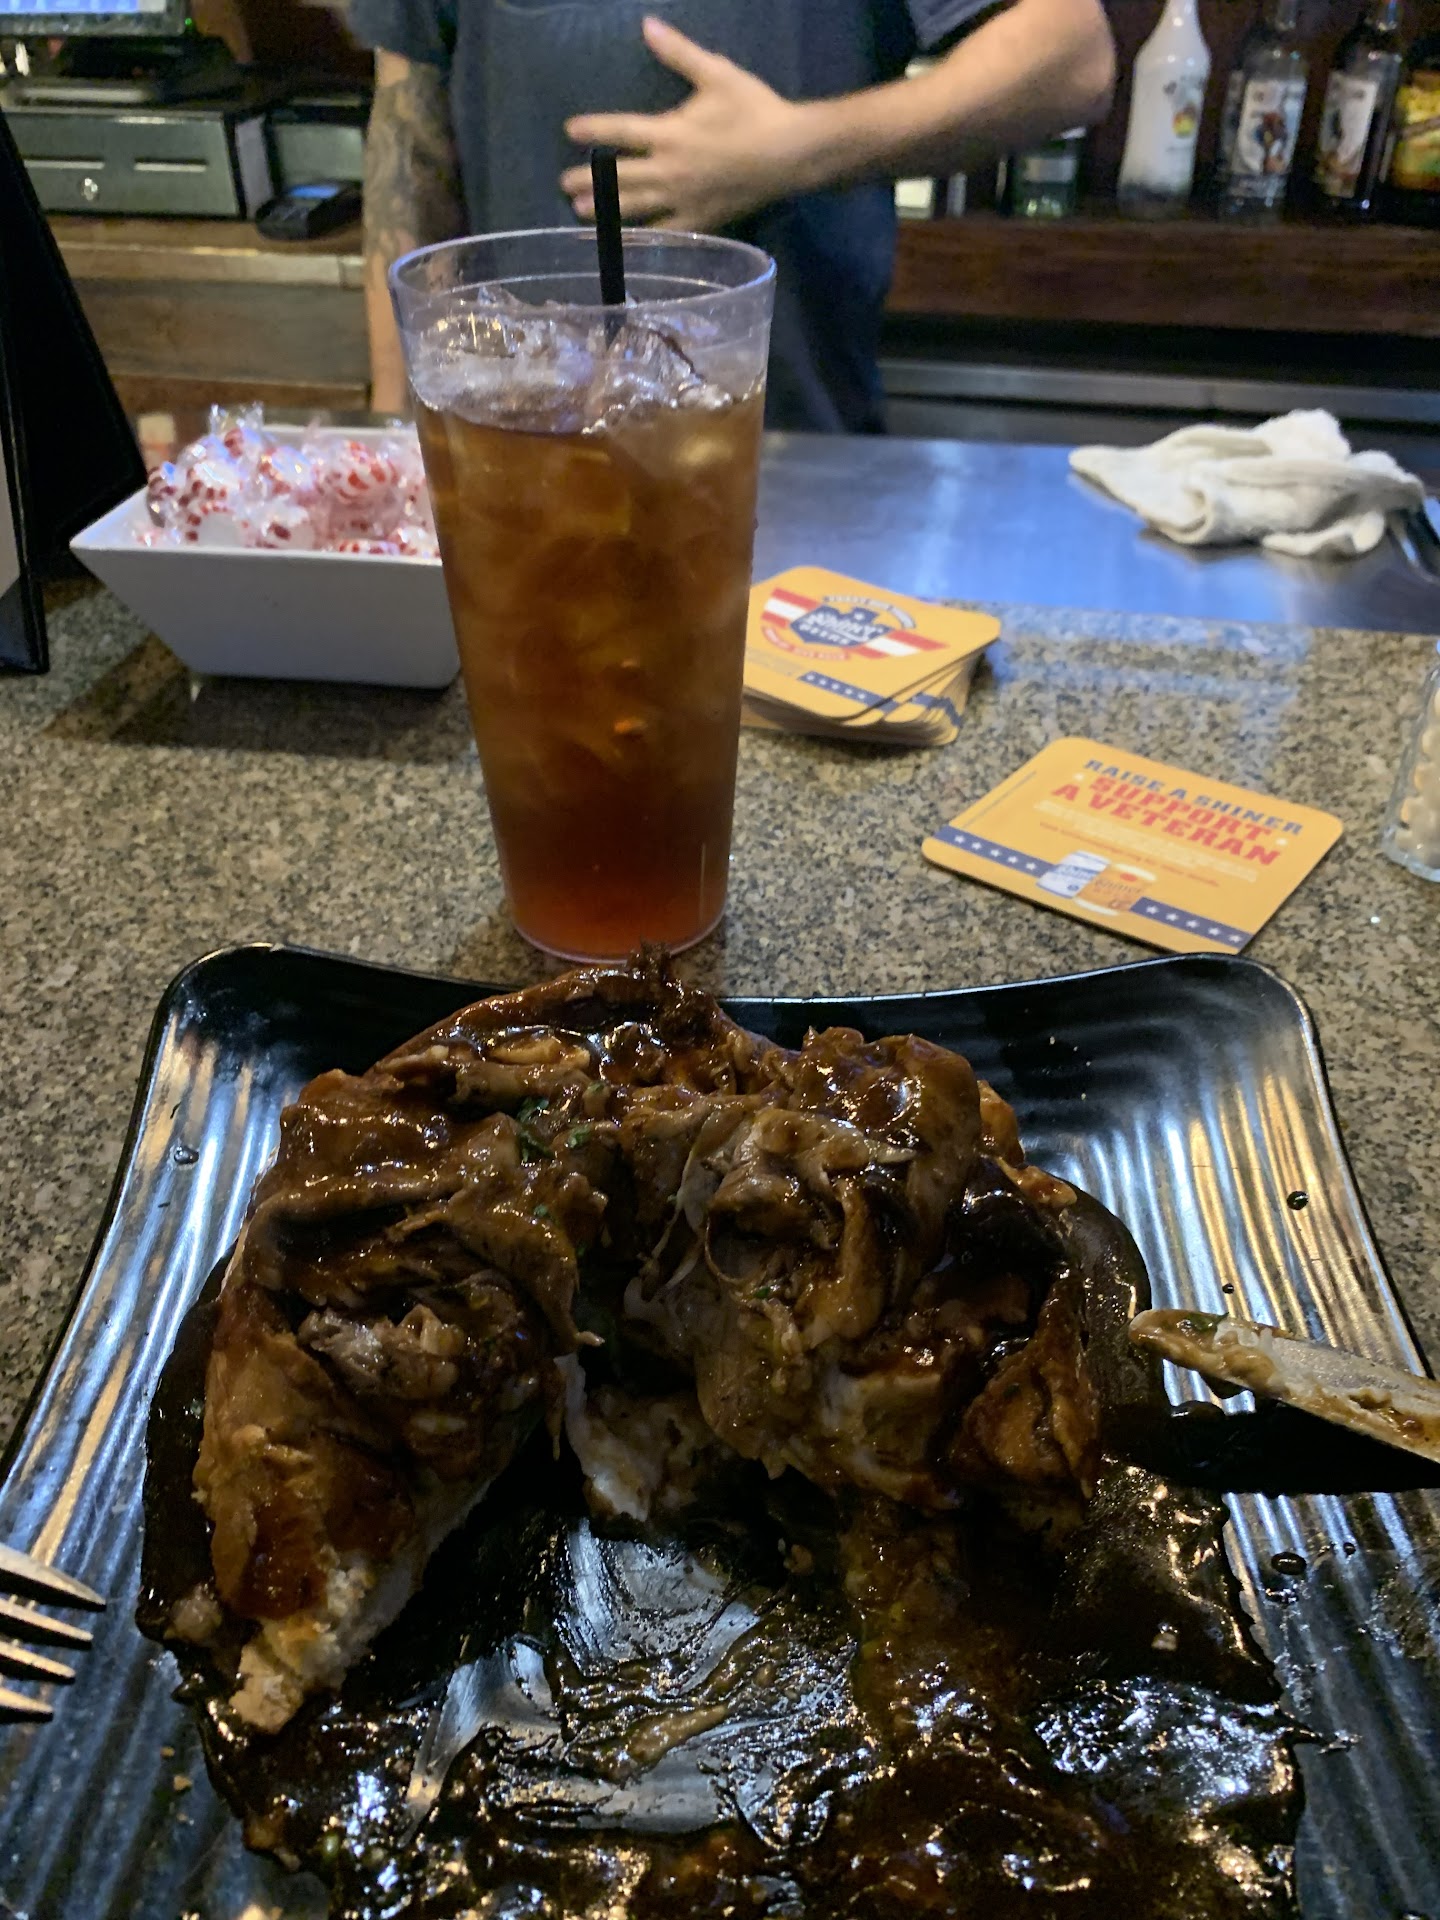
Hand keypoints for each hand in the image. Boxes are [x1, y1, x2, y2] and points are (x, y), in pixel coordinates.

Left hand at [560, 16, 811, 230]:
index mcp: (671, 134)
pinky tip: (628, 243)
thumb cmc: (754, 110)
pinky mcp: (702, 220)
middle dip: (589, 180)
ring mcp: (684, 200)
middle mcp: (671, 171)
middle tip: (563, 184)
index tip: (569, 130)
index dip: (593, 130)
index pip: (621, 131)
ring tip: (580, 212)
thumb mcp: (717, 73)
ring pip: (637, 209)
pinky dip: (645, 239)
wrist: (791, 154)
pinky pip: (667, 234)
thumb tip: (646, 25)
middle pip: (620, 177)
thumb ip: (678, 52)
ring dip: (607, 210)